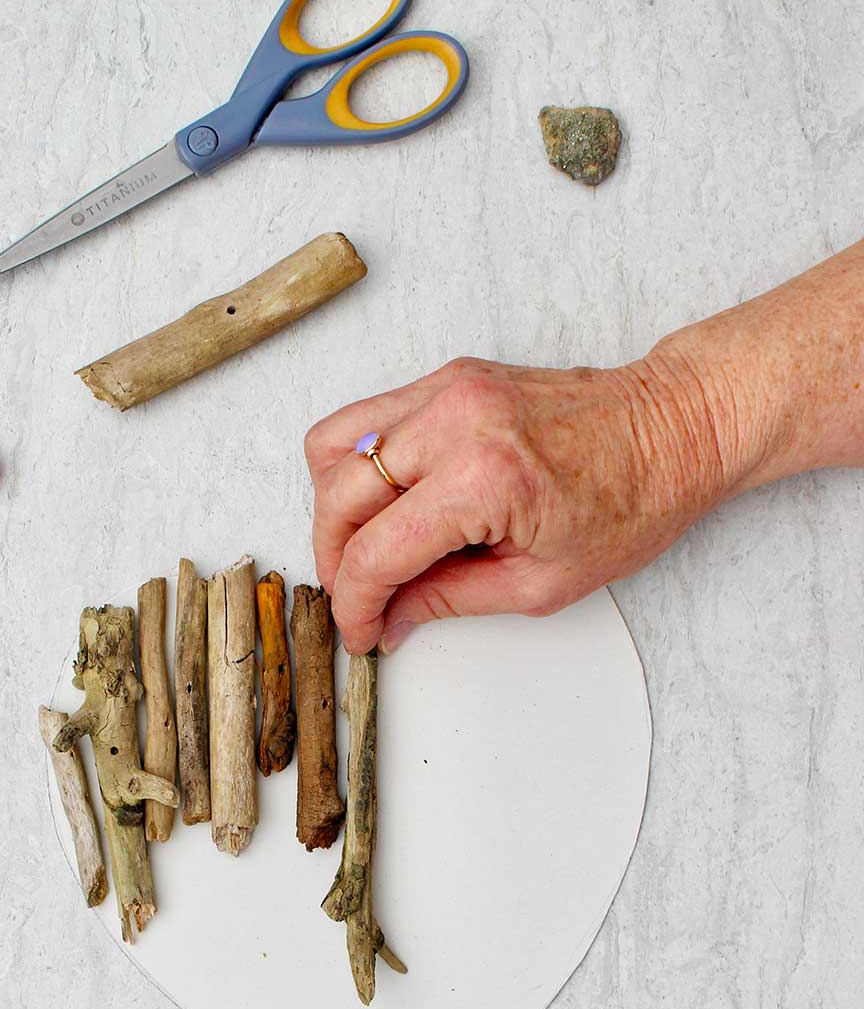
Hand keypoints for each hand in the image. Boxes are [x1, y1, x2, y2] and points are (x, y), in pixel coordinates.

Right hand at [306, 354, 729, 653]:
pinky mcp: (448, 377)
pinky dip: (360, 467)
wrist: (676, 426)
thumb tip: (391, 618)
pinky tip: (391, 505)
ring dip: (336, 507)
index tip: (360, 631)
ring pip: (333, 446)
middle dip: (335, 560)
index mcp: (484, 479)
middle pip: (338, 495)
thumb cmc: (633, 501)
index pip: (375, 552)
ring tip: (367, 549)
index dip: (354, 604)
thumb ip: (449, 600)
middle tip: (360, 598)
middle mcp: (455, 422)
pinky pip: (367, 419)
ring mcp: (447, 389)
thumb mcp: (541, 583)